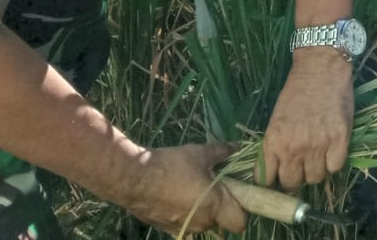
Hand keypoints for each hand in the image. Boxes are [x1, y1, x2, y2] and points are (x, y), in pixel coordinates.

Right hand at [125, 143, 247, 235]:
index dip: (242, 210)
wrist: (133, 179)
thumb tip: (237, 147)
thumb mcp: (201, 153)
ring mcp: (183, 228)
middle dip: (221, 207)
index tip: (238, 194)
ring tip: (194, 189)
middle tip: (216, 186)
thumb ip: (223, 152)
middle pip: (221, 222)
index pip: (240, 223)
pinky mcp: (167, 229)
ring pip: (203, 223)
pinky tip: (177, 196)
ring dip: (203, 210)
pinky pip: (185, 223)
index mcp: (215, 206)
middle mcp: (202, 223)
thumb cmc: (172, 166)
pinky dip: (186, 213)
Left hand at [262, 48, 353, 189]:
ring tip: (318, 155)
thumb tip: (277, 169)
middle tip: (301, 165)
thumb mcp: (276, 120)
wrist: (320, 68)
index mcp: (273, 142)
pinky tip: (332, 149)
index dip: (273, 180)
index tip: (279, 175)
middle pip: (291, 183)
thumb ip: (275, 146)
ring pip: (315, 178)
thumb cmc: (296, 91)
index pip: (266, 180)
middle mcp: (293, 148)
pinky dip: (334, 162)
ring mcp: (318, 145)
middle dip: (295, 177)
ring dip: (316, 170)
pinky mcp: (339, 140)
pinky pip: (335, 168)